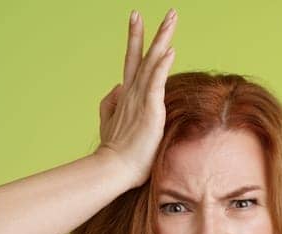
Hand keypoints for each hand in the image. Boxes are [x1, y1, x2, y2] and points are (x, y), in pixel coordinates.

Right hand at [95, 8, 177, 187]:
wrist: (115, 170)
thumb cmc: (116, 152)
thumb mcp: (110, 123)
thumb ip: (111, 103)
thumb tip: (116, 87)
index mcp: (127, 95)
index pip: (132, 60)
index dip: (135, 39)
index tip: (137, 18)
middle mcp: (132, 92)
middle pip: (142, 55)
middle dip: (151, 31)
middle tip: (162, 11)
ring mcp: (140, 100)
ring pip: (151, 63)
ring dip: (162, 39)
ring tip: (171, 19)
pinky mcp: (149, 110)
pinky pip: (156, 83)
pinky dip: (162, 66)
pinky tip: (170, 50)